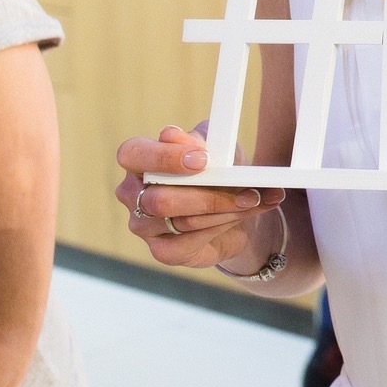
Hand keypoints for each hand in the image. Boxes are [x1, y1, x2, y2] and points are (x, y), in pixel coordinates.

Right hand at [114, 122, 283, 270]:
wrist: (239, 208)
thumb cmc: (221, 171)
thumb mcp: (218, 148)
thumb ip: (199, 139)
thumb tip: (172, 136)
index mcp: (140, 160)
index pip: (132, 154)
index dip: (163, 157)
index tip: (202, 159)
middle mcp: (134, 194)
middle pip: (161, 198)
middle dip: (210, 195)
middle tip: (247, 189)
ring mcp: (143, 225)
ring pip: (182, 220)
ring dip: (224, 210)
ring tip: (253, 199)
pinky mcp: (162, 250)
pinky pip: (189, 241)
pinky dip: (221, 227)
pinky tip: (239, 217)